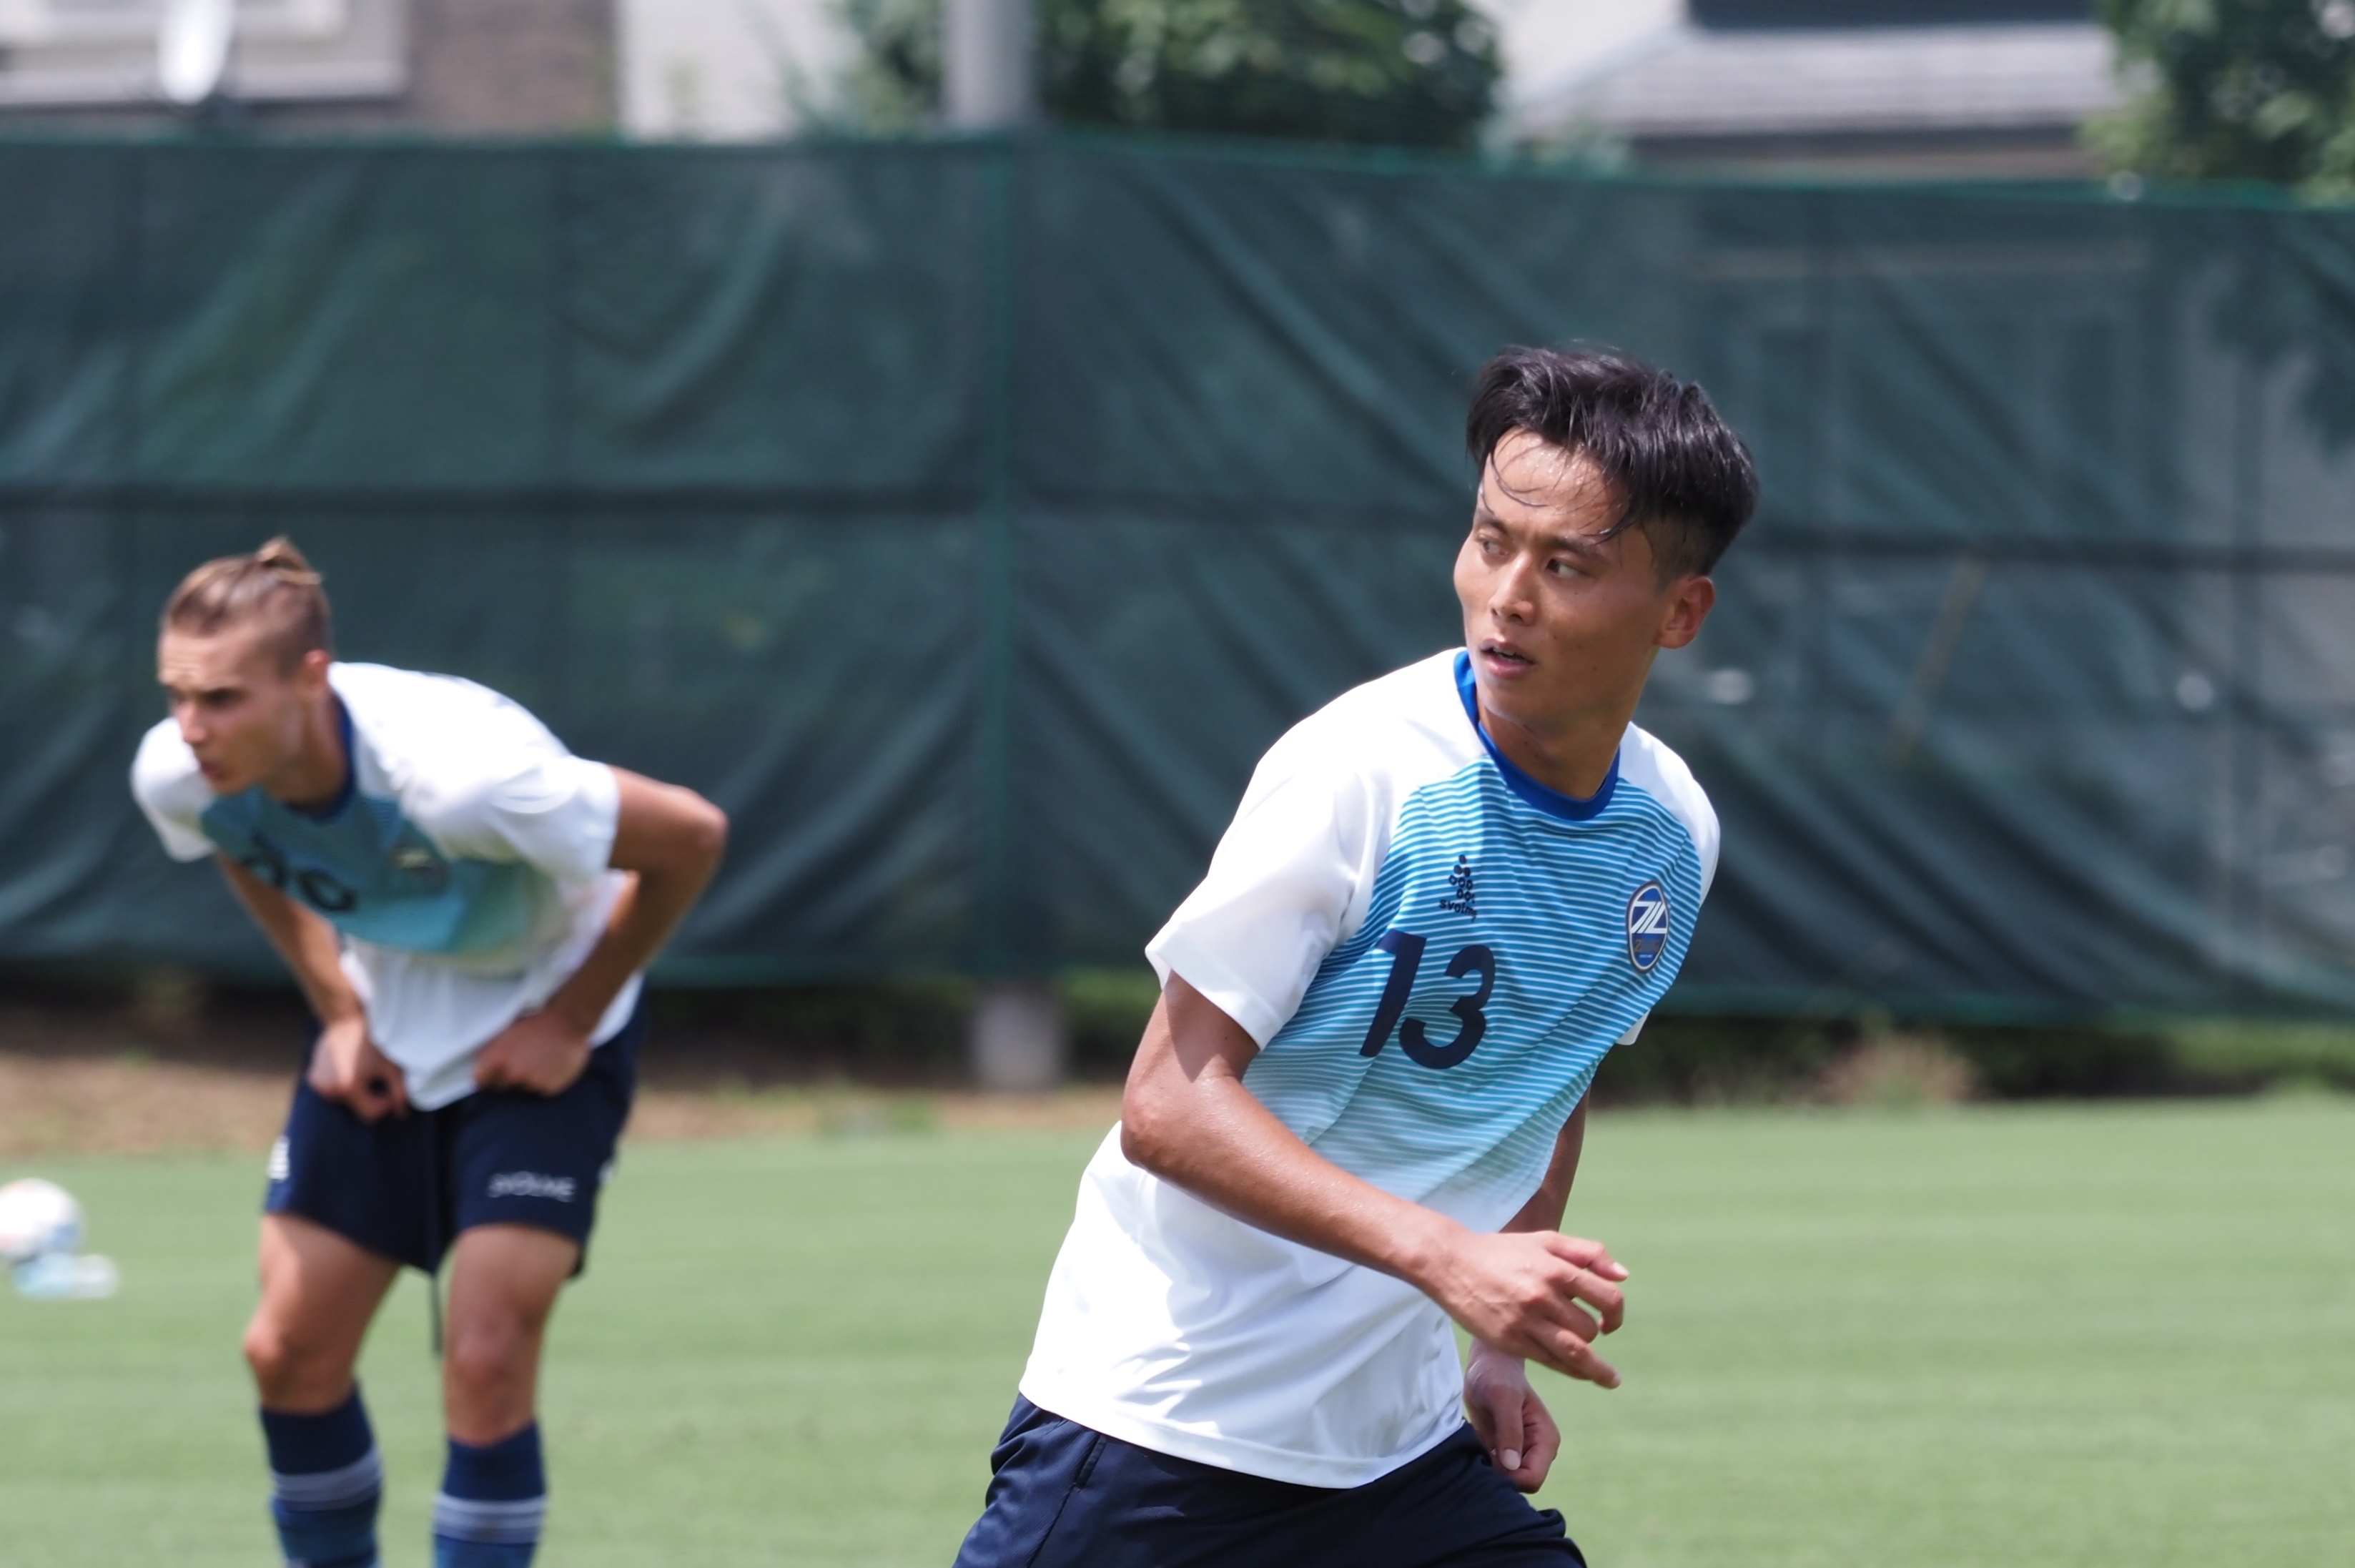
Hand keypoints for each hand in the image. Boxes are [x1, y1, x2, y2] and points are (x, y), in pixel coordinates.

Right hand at [308, 1015, 408, 1122]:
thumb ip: (400, 1092)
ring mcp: (318, 1085)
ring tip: (359, 1070)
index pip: (371, 1115)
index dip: (384, 1104)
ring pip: (344, 1100)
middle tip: (374, 1076)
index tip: (387, 1088)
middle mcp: (329, 1091)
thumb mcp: (391, 1066)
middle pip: (356, 1108)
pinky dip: (340, 1084)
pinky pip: (331, 1090)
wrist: (345, 1018)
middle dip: (369, 1097)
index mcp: (349, 1088)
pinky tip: (345, 1068)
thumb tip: (401, 1114)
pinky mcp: (312, 1079)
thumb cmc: (372, 1040)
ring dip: (354, 1091)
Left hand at [472, 1008, 592, 1095]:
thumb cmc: (536, 1023)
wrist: (568, 1022)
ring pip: (523, 1090)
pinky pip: (541, 1091)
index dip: (485, 1076)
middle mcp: (512, 1074)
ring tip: (540, 1064)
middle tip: (521, 1064)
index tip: (490, 1074)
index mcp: (497, 1059)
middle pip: (501, 1087)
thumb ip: (491, 1053)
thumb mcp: (506, 1033)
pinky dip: (545, 1083)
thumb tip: (480, 1068)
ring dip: (528, 1081)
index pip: (479, 1080)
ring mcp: (532, 1083)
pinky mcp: (549, 1089)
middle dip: (506, 1079)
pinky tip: (551, 1068)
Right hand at [1422, 1229, 1626, 1386]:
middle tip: (1597, 1335)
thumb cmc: (1502, 1251)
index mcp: (1555, 1269)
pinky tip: (1581, 1374)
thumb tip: (1623, 1277)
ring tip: (1610, 1380)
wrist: (1451, 1263)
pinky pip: (1550, 1362)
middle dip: (1597, 1333)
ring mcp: (1525, 1321)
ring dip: (1597, 1369)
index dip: (1617, 1313)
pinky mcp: (1510, 1340)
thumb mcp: (1545, 1241)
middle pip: (1589, 1329)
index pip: (1606, 1298)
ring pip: (1575, 1353)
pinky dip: (1571, 1371)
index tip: (1611, 1323)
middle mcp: (1542, 1296)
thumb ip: (1588, 1253)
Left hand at [1464, 1342, 1561, 1492]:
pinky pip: (1493, 1472)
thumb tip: (1511, 1465)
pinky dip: (1482, 1465)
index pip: (1532, 1479)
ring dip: (1488, 1471)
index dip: (1509, 1477)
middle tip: (1479, 1452)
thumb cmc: (1496, 1375)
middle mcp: (1536, 1451)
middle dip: (1498, 1476)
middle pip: (1519, 1485)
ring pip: (1505, 1482)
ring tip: (1475, 1447)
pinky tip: (1472, 1448)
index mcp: (1546, 1440)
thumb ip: (1509, 1430)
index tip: (1489, 1457)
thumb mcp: (1503, 1398)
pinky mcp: (1502, 1452)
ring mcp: (1519, 1453)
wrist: (1484, 1365)